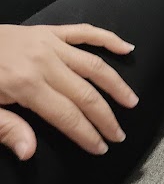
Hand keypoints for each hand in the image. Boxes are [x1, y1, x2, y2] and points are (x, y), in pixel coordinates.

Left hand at [0, 24, 138, 159]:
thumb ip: (4, 129)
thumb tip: (30, 152)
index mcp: (25, 84)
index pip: (67, 115)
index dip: (87, 134)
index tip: (101, 148)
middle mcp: (44, 61)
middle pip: (86, 94)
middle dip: (106, 117)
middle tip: (119, 135)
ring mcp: (48, 43)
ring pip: (94, 65)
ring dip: (116, 85)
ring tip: (132, 102)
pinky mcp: (48, 31)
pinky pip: (84, 32)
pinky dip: (108, 39)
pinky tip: (127, 49)